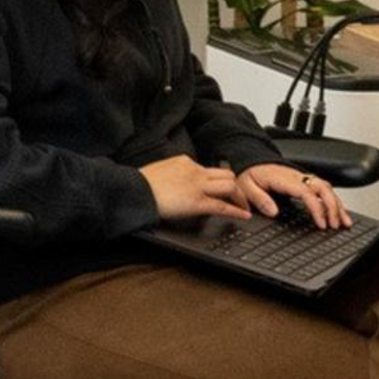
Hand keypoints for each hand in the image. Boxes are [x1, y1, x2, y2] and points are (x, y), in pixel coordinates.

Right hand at [140, 154, 255, 223]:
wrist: (134, 191)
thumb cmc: (140, 184)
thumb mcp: (159, 172)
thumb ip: (172, 174)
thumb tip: (176, 182)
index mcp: (184, 162)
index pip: (209, 169)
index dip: (217, 180)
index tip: (220, 188)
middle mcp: (195, 171)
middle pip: (226, 174)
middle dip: (235, 186)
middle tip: (238, 197)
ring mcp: (198, 186)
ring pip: (230, 186)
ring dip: (239, 197)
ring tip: (243, 206)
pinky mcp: (197, 202)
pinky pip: (223, 206)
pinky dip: (237, 211)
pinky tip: (243, 216)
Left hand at [238, 162, 350, 229]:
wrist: (251, 160)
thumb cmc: (249, 173)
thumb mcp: (246, 186)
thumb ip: (258, 198)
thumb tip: (273, 212)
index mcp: (284, 179)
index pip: (307, 192)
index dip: (317, 208)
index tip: (321, 223)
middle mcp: (297, 177)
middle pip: (323, 188)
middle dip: (333, 207)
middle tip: (336, 225)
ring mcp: (302, 178)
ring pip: (327, 188)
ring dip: (337, 204)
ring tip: (345, 222)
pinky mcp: (305, 180)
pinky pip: (324, 188)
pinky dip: (334, 200)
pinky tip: (339, 211)